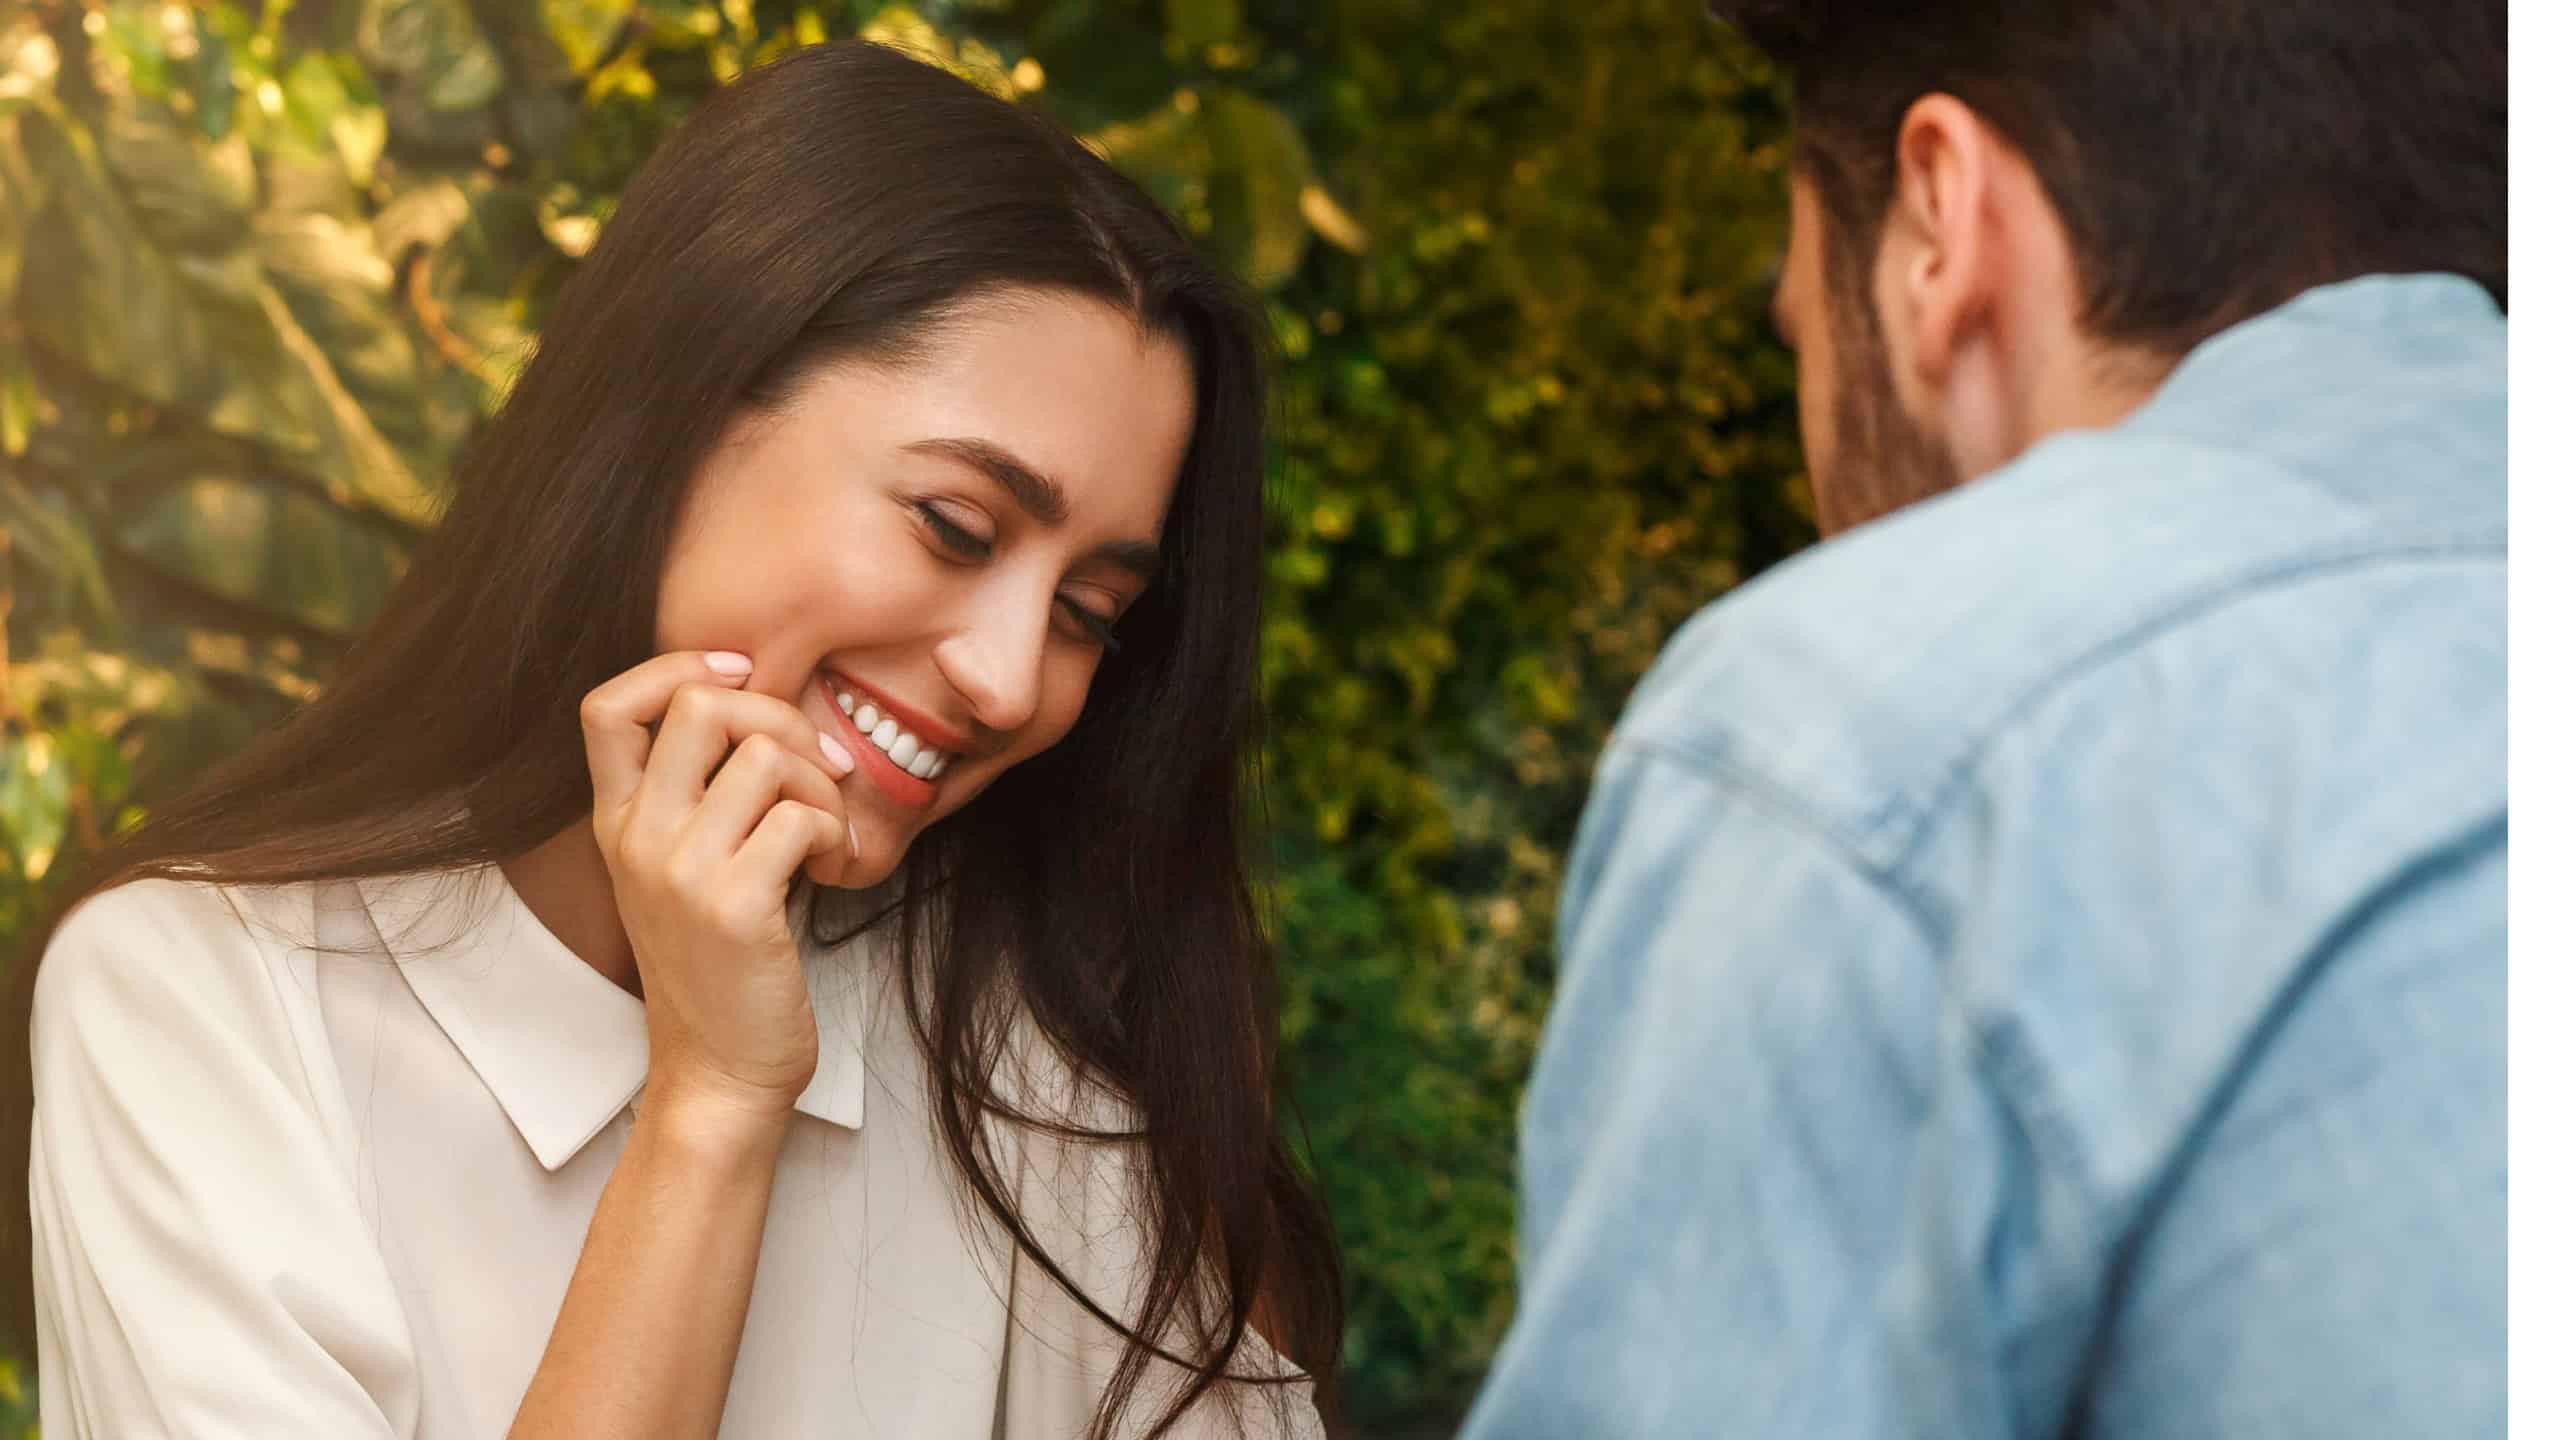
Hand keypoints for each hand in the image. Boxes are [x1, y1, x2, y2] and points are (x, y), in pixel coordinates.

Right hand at [579, 650, 858, 1120]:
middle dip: (780, 716)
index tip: (743, 676)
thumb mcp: (685, 874)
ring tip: (827, 832)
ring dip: (821, 783)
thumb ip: (700, 800)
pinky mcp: (734, 905)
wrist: (720, 1075)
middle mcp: (637, 838)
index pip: (607, 705)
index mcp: (618, 824)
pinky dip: (836, 831)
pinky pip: (802, 816)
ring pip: (764, 754)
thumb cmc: (721, 969)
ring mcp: (680, 871)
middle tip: (817, 768)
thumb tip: (768, 716)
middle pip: (700, 706)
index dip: (678, 668)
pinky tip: (836, 867)